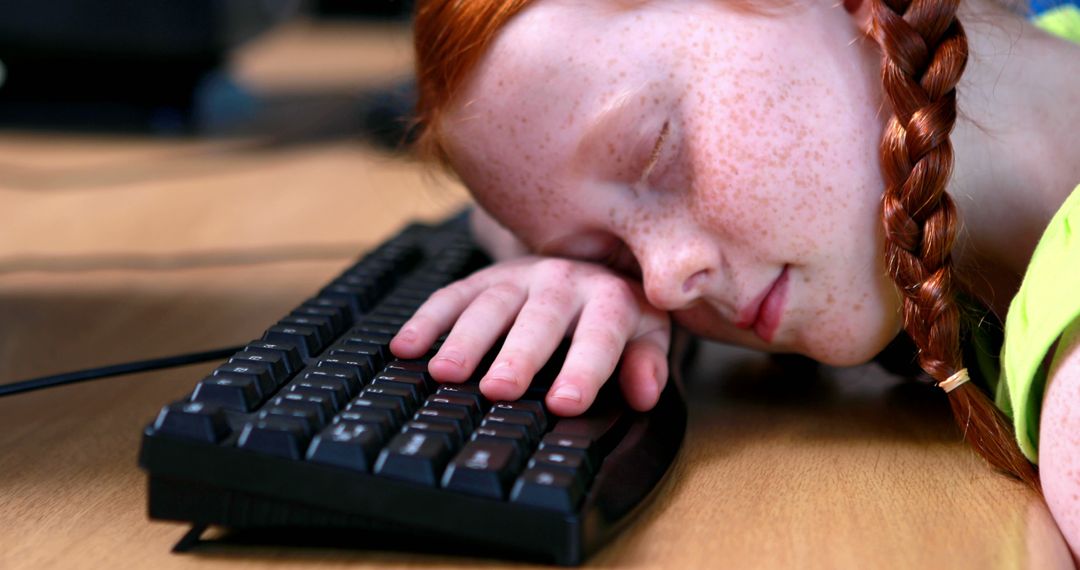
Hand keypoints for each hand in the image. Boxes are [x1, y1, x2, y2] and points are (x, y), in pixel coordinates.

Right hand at [390, 256, 670, 415]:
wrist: (588, 258)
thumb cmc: (616, 313)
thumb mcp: (646, 333)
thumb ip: (646, 362)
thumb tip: (645, 392)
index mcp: (610, 298)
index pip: (599, 334)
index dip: (583, 369)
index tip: (565, 403)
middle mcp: (563, 282)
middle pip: (539, 319)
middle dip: (517, 355)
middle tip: (499, 390)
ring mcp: (519, 277)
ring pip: (490, 306)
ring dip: (465, 339)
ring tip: (445, 373)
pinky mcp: (484, 278)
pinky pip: (451, 296)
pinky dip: (426, 320)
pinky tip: (405, 346)